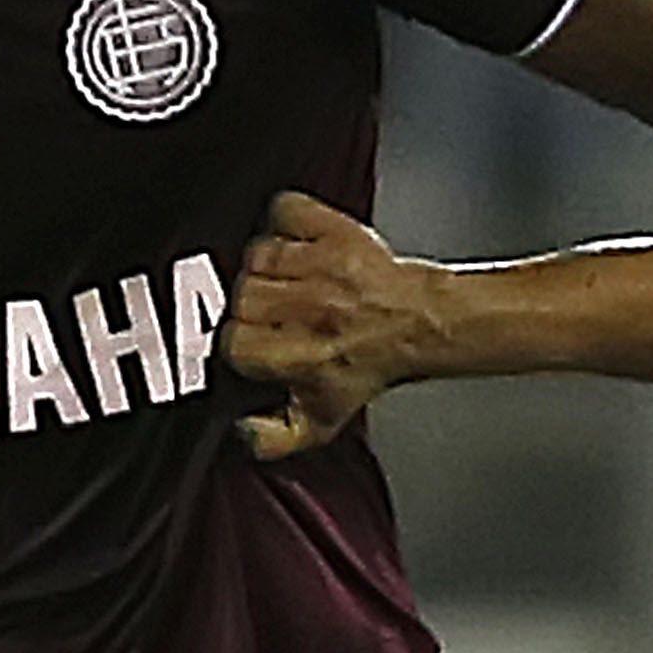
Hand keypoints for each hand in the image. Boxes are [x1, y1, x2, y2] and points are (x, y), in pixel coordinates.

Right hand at [224, 190, 452, 462]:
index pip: (235, 342)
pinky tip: (296, 247)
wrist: (418, 322)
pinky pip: (284, 212)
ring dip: (268, 268)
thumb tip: (240, 431)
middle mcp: (312, 309)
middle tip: (278, 314)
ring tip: (290, 284)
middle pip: (241, 296)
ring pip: (257, 255)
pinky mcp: (334, 229)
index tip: (255, 345)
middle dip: (254, 306)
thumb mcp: (322, 421)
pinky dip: (285, 222)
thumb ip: (272, 440)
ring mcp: (322, 265)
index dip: (241, 344)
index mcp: (304, 356)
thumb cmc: (370, 363)